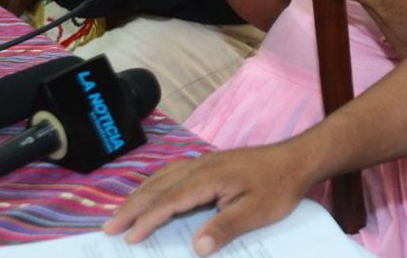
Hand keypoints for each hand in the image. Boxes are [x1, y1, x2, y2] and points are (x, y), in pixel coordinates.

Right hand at [103, 144, 311, 255]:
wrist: (297, 159)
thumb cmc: (278, 186)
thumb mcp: (256, 212)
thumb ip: (225, 228)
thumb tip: (196, 248)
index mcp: (209, 177)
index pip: (170, 200)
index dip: (148, 219)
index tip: (129, 237)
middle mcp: (201, 166)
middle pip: (158, 186)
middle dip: (132, 206)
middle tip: (108, 227)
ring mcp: (205, 162)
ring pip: (163, 177)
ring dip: (140, 194)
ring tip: (121, 212)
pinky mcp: (210, 164)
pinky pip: (173, 172)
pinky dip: (155, 184)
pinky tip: (153, 192)